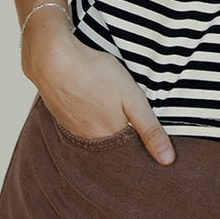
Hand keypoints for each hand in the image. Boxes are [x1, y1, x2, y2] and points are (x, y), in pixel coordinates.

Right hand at [22, 10, 174, 164]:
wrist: (52, 59)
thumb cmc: (95, 74)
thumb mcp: (132, 99)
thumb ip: (150, 129)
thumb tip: (167, 160)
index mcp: (108, 137)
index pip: (128, 151)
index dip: (139, 143)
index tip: (146, 138)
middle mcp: (88, 138)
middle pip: (111, 142)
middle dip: (121, 135)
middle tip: (127, 118)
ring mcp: (71, 126)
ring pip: (94, 132)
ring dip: (102, 124)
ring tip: (109, 108)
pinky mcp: (60, 113)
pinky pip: (79, 121)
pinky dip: (87, 115)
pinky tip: (90, 102)